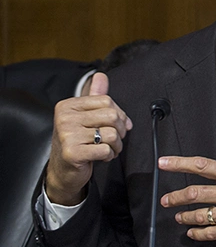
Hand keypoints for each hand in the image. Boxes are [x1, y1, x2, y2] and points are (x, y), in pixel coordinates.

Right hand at [45, 72, 132, 204]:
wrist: (63, 170)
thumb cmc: (77, 142)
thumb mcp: (84, 117)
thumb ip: (94, 96)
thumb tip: (101, 76)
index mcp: (68, 106)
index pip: (106, 100)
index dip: (119, 114)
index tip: (118, 125)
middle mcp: (65, 118)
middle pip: (112, 116)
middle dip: (121, 130)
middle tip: (115, 139)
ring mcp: (67, 135)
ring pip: (112, 134)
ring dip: (116, 145)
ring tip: (108, 149)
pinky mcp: (73, 153)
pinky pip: (106, 149)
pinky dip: (109, 155)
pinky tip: (101, 157)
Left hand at [159, 138, 215, 246]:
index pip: (201, 165)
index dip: (179, 164)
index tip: (164, 163)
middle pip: (193, 192)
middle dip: (174, 197)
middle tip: (166, 200)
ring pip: (199, 214)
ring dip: (185, 217)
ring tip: (179, 217)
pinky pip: (211, 232)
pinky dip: (198, 233)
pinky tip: (193, 233)